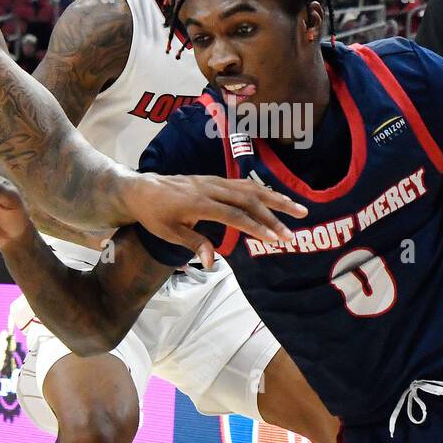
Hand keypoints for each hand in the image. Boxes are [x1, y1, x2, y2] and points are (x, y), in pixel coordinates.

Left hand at [122, 173, 307, 268]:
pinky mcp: (218, 179)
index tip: (274, 239)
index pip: (234, 215)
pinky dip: (264, 191)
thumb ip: (193, 243)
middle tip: (293, 233)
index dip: (255, 227)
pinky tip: (278, 200)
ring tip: (299, 209)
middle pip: (249, 200)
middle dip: (274, 216)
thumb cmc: (155, 215)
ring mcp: (216, 181)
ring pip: (252, 188)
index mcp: (199, 203)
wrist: (143, 189)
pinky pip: (245, 184)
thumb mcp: (168, 233)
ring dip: (277, 199)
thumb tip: (210, 262)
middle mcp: (212, 188)